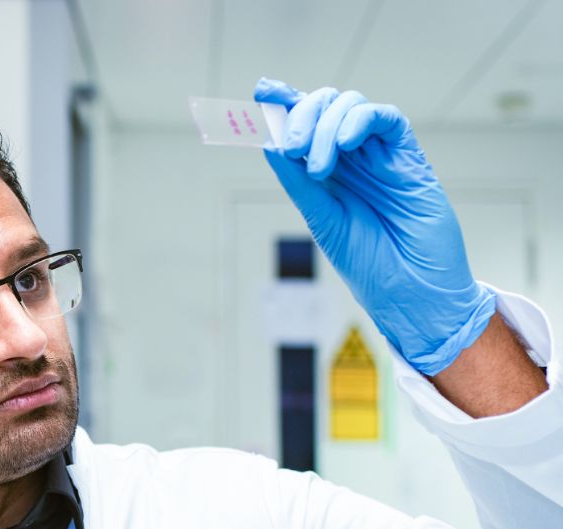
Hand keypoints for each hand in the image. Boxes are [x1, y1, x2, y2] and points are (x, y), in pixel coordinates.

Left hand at [254, 77, 495, 375]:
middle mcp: (352, 163)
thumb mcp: (323, 222)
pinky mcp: (408, 160)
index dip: (284, 105)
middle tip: (290, 146)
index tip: (260, 91)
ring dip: (327, 125)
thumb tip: (269, 145)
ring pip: (352, 107)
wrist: (411, 293)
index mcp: (327, 178)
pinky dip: (360, 120)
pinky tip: (346, 143)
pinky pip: (386, 119)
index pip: (303, 129)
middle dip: (301, 115)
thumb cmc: (370, 266)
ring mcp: (379, 159)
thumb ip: (299, 184)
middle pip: (324, 110)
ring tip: (317, 166)